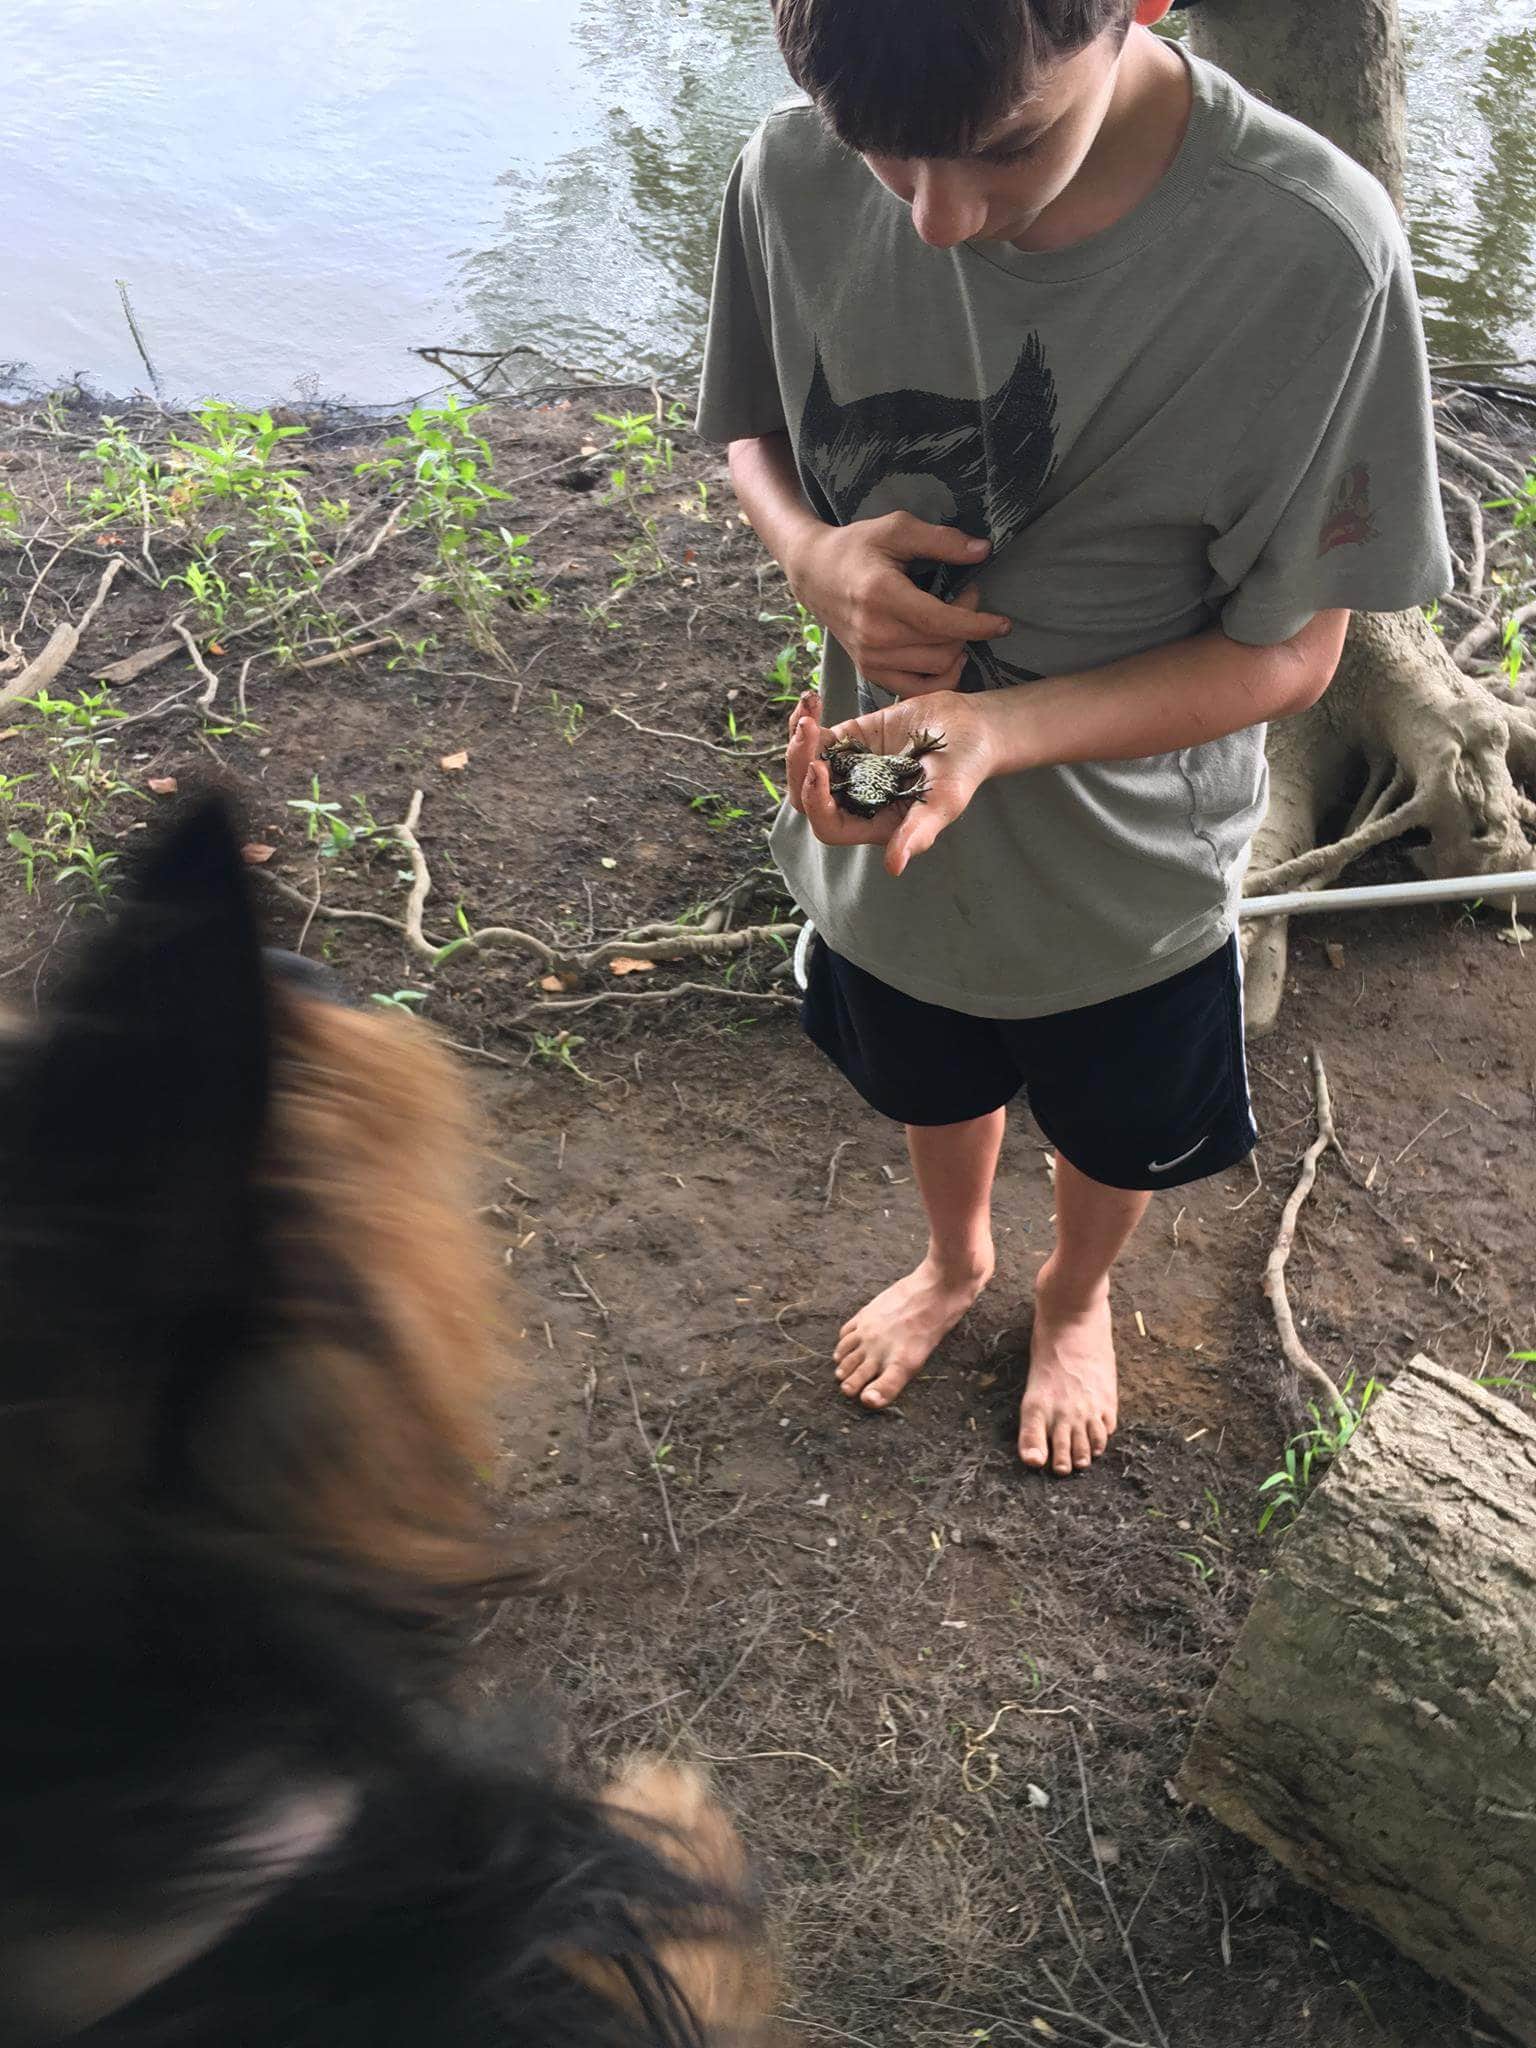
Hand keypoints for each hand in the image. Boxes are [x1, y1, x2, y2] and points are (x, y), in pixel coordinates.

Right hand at [784, 512, 1012, 696]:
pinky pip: (916, 688)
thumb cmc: (857, 547)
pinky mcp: (869, 671)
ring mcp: (870, 657)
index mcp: (881, 596)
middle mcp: (875, 633)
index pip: (940, 622)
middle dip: (967, 627)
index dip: (977, 625)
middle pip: (942, 648)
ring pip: (934, 669)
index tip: (1002, 623)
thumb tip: (983, 550)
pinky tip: (947, 656)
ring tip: (955, 623)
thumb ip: (941, 540)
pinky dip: (939, 678)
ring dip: (956, 649)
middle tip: (967, 599)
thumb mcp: (897, 529)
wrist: (814, 574)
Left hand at [785, 689, 997, 877]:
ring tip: (810, 712)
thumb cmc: (965, 769)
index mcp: (873, 823)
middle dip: (798, 767)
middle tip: (807, 733)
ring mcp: (849, 769)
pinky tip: (812, 701)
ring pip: (805, 765)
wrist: (973, 727)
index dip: (817, 803)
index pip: (829, 826)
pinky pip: (816, 737)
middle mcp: (855, 800)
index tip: (819, 768)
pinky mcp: (849, 739)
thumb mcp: (945, 801)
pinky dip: (806, 720)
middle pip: (806, 797)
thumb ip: (919, 832)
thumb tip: (894, 867)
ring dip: (799, 740)